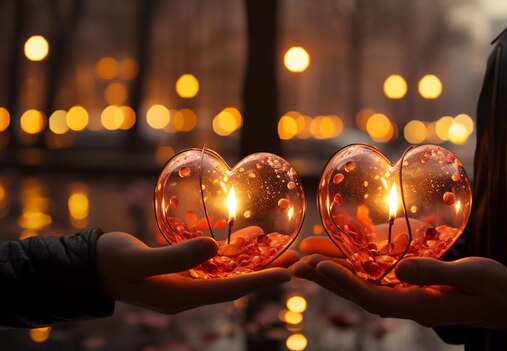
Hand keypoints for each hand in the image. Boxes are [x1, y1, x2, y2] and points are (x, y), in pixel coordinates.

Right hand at [97, 231, 298, 313]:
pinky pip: (214, 263)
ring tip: (281, 247)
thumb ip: (175, 256)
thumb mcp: (139, 259)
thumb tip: (215, 248)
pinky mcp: (181, 270)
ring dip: (254, 260)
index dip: (261, 281)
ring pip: (229, 272)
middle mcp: (189, 293)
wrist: (90, 266)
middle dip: (266, 271)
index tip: (289, 274)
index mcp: (182, 296)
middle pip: (237, 283)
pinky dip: (232, 251)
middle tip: (297, 260)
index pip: (230, 290)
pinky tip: (248, 237)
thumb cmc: (110, 262)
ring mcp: (186, 282)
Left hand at [293, 237, 506, 330]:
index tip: (318, 267)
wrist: (506, 299)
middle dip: (326, 277)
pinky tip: (343, 247)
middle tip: (296, 264)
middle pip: (357, 290)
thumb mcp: (471, 277)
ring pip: (362, 281)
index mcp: (417, 305)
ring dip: (335, 269)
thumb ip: (436, 272)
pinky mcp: (411, 282)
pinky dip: (358, 260)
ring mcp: (406, 293)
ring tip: (307, 255)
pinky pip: (378, 272)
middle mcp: (405, 302)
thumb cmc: (493, 288)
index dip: (342, 282)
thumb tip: (401, 269)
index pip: (371, 296)